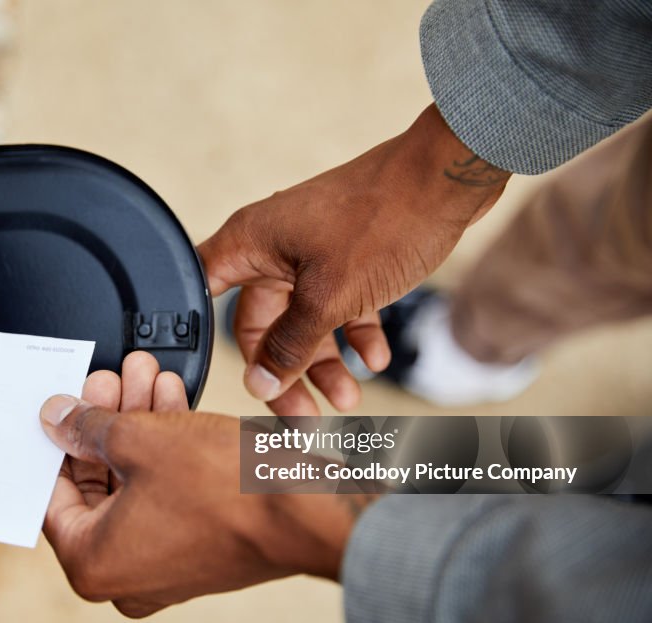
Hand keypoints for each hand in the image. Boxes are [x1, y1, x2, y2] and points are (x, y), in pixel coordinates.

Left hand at [41, 351, 374, 616]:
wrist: (306, 510)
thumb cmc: (228, 491)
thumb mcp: (140, 439)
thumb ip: (88, 426)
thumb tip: (59, 419)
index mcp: (94, 564)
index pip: (52, 493)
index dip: (57, 440)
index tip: (63, 407)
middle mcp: (126, 576)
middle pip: (98, 482)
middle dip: (107, 418)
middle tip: (109, 378)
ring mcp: (165, 564)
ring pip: (135, 481)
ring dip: (140, 422)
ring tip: (143, 373)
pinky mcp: (198, 547)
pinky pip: (167, 492)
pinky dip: (167, 448)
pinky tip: (170, 398)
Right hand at [199, 103, 509, 414]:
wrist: (449, 179)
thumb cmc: (384, 220)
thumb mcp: (329, 297)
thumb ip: (290, 344)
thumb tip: (260, 382)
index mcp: (250, 243)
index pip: (202, 294)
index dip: (202, 335)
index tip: (229, 378)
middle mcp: (273, 247)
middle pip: (261, 323)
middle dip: (284, 371)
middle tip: (302, 414)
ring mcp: (310, 252)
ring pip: (303, 321)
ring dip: (323, 363)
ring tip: (347, 398)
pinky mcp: (346, 258)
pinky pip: (338, 307)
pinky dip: (353, 335)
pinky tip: (374, 358)